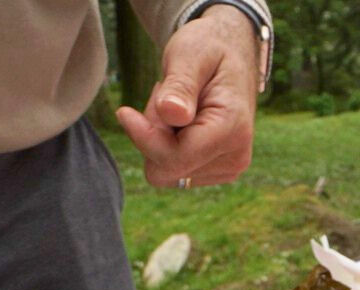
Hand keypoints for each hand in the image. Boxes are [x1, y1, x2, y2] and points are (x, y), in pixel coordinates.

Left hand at [116, 6, 260, 188]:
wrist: (231, 52)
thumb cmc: (209, 48)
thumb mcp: (190, 55)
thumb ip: (180, 86)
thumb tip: (171, 114)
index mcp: (233, 129)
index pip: (174, 158)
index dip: (144, 137)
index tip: (124, 111)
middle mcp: (235, 158)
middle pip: (166, 170)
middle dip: (154, 136)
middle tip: (165, 97)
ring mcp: (228, 169)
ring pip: (167, 171)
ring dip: (161, 139)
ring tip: (179, 104)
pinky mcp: (218, 172)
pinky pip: (174, 171)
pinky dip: (169, 146)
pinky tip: (182, 120)